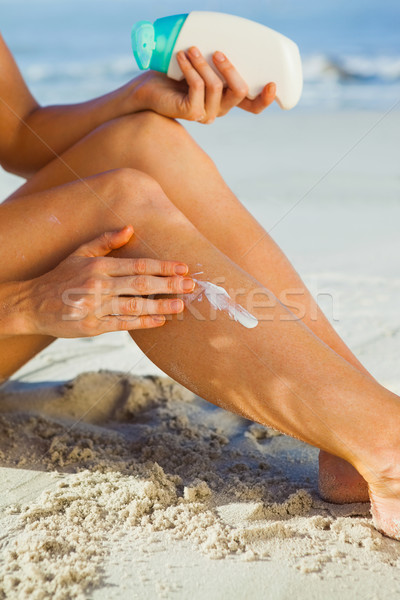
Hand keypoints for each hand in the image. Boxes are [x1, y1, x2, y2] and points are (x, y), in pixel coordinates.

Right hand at [23, 226, 193, 337]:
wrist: (32, 304)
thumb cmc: (59, 277)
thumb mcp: (79, 253)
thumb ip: (105, 241)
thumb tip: (130, 228)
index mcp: (98, 266)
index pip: (137, 265)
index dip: (163, 267)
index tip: (183, 268)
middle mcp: (98, 286)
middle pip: (141, 285)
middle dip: (169, 285)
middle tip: (191, 285)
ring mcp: (96, 308)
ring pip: (135, 306)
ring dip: (161, 306)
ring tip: (181, 305)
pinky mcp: (93, 327)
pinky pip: (123, 324)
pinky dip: (143, 323)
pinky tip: (160, 321)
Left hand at [132, 47, 275, 122]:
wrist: (148, 89)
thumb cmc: (174, 73)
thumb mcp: (201, 64)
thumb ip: (217, 59)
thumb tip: (228, 37)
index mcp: (227, 100)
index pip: (253, 106)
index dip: (265, 99)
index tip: (272, 84)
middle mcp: (220, 110)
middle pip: (239, 93)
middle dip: (230, 68)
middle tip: (217, 51)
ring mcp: (206, 114)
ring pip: (216, 87)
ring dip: (203, 64)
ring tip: (190, 49)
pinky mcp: (190, 113)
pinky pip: (197, 88)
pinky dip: (191, 69)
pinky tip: (182, 56)